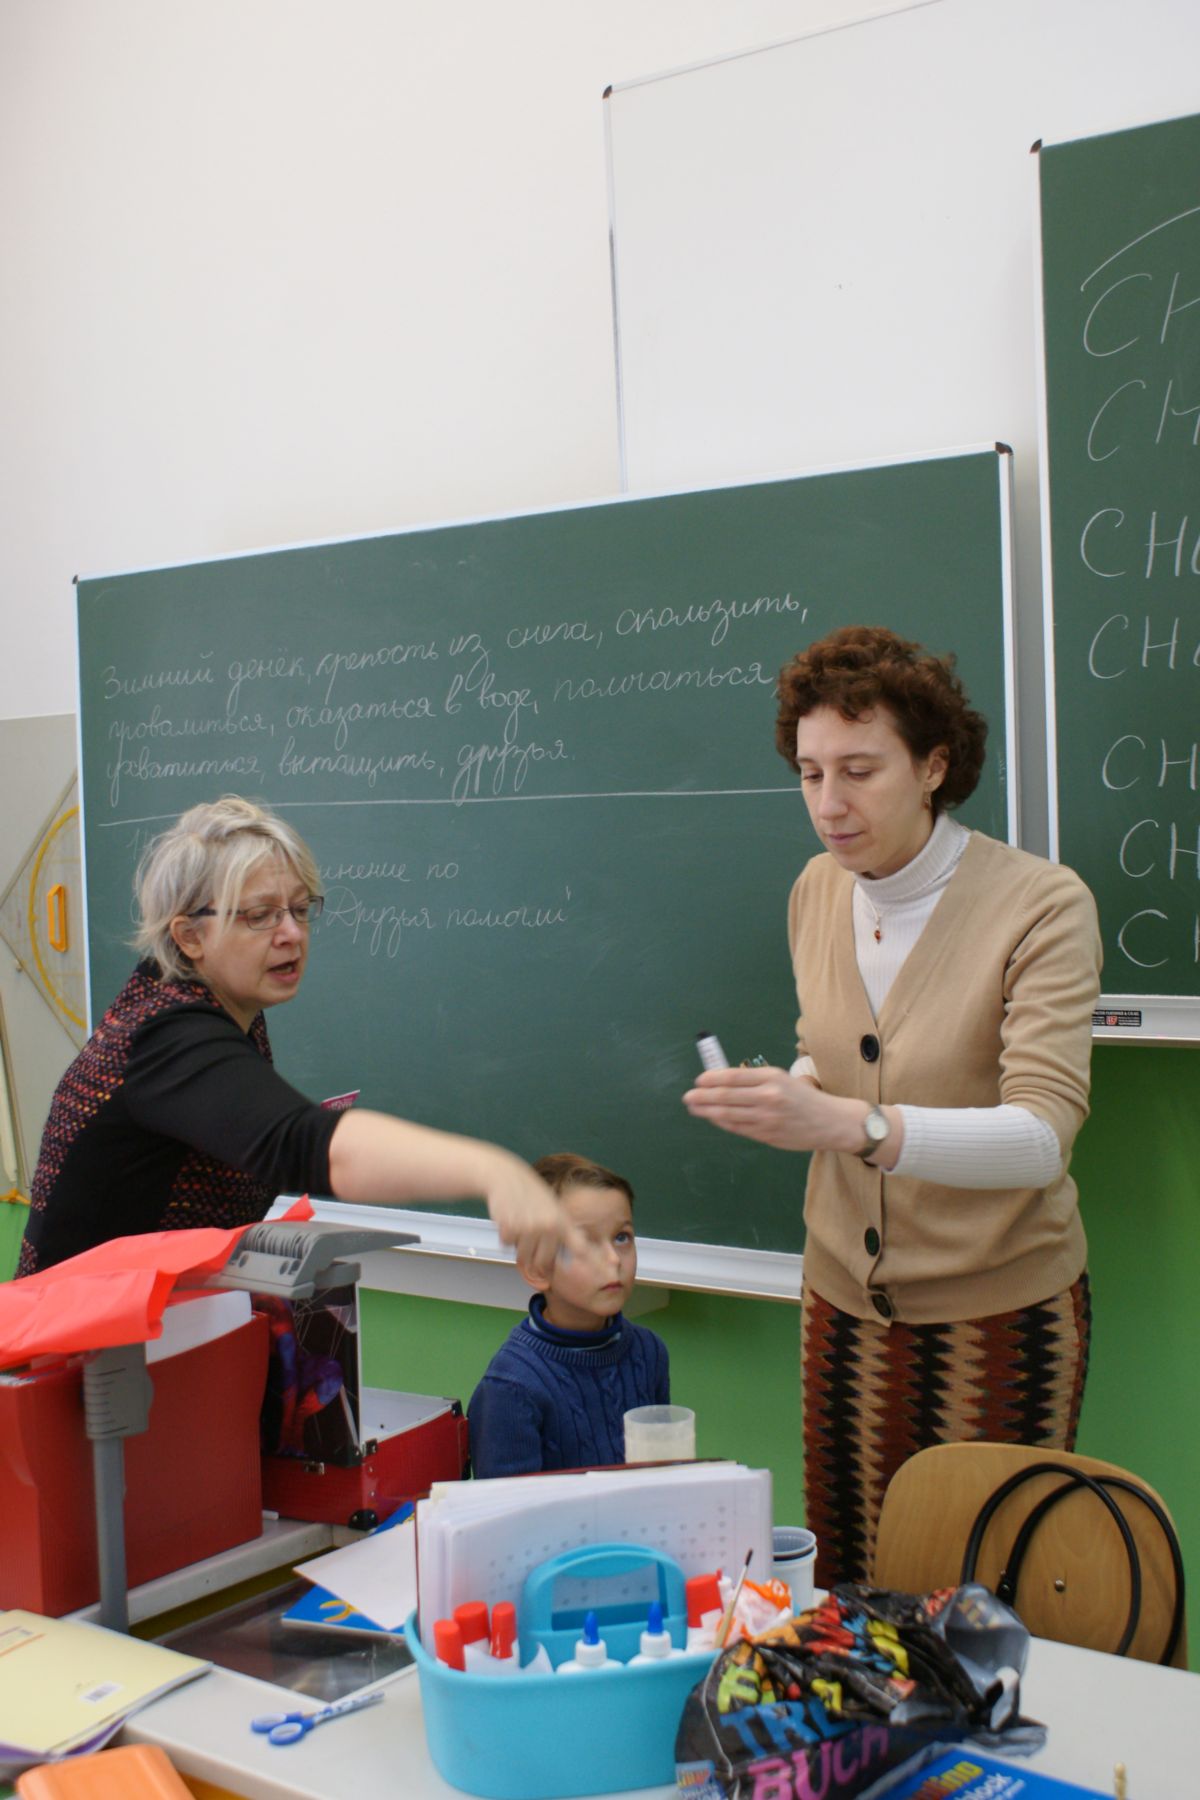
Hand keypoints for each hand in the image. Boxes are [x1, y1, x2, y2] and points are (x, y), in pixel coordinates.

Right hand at [483, 1155, 583, 1282]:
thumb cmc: (531, 1193)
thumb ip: (560, 1231)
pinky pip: (508, 1245)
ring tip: (520, 1227)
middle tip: (531, 1246)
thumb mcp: (553, 1208)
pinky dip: (507, 1236)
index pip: (580, 1248)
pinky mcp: (511, 1228)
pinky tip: (510, 1218)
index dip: (594, 1263)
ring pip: (523, 1258)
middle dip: (536, 1262)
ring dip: (520, 1250)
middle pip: (543, 1264)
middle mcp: (549, 1226)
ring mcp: (530, 1228)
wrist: (506, 1176)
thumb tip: (565, 1259)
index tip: (608, 1275)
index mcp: (562, 1222)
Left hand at [683, 1065, 850, 1152]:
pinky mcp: (766, 1135)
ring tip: (694, 1108)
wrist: (830, 1121)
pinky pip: (737, 1128)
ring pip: (728, 1114)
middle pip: (725, 1096)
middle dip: (702, 1096)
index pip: (733, 1076)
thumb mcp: (782, 1079)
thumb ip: (755, 1080)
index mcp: (771, 1077)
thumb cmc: (803, 1097)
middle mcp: (768, 1096)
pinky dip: (722, 1123)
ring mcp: (766, 1118)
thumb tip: (722, 1081)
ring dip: (707, 1111)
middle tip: (688, 1097)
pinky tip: (713, 1118)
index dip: (711, 1079)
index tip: (698, 1080)